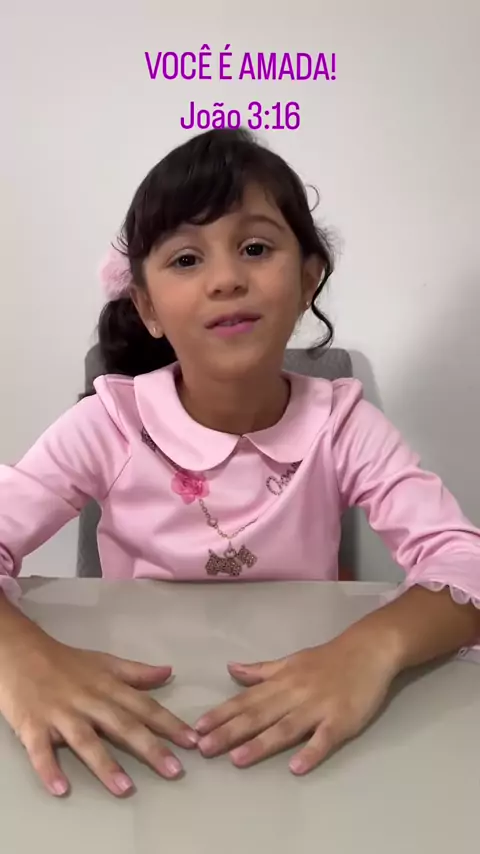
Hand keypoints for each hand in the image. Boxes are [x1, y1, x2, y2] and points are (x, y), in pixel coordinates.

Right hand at [0, 633, 197, 796]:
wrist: (20, 652)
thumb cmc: (66, 662)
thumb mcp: (104, 661)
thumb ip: (136, 672)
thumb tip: (169, 672)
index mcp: (108, 687)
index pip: (144, 707)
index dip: (169, 724)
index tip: (193, 741)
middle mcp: (89, 701)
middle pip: (122, 725)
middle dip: (150, 748)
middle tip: (174, 770)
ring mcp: (61, 714)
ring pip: (86, 741)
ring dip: (105, 764)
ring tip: (125, 788)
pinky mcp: (33, 726)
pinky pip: (41, 751)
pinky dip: (49, 769)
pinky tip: (60, 788)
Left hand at [195, 632, 398, 773]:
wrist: (368, 650)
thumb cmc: (327, 659)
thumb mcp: (290, 660)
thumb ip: (261, 671)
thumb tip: (231, 669)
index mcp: (281, 681)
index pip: (246, 699)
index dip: (221, 714)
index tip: (197, 728)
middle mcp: (294, 693)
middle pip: (258, 715)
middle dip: (230, 732)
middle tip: (204, 748)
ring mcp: (318, 707)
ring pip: (285, 727)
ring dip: (261, 744)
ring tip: (237, 759)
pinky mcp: (341, 720)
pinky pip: (324, 738)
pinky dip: (311, 752)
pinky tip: (296, 768)